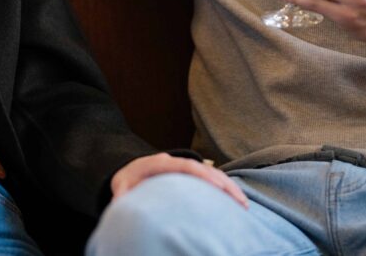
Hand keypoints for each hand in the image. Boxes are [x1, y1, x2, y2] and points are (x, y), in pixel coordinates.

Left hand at [110, 153, 247, 208]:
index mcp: (159, 163)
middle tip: (240, 201)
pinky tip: (235, 201)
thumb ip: (123, 194)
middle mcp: (175, 161)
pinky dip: (223, 187)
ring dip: (228, 186)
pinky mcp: (189, 174)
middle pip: (204, 168)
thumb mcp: (121, 187)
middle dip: (223, 182)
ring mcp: (183, 166)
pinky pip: (210, 178)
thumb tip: (122, 204)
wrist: (129, 170)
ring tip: (243, 204)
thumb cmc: (127, 180)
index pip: (184, 166)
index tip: (218, 186)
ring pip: (211, 172)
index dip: (203, 174)